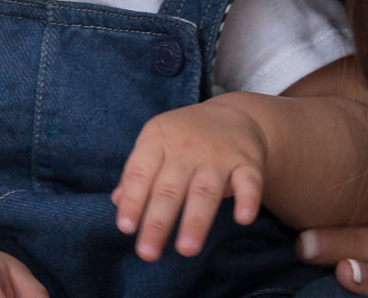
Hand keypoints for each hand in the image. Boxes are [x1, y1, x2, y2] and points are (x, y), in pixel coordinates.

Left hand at [112, 97, 266, 260]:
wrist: (233, 114)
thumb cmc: (184, 138)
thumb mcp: (155, 145)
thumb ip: (138, 174)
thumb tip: (118, 202)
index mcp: (157, 140)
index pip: (141, 173)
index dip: (133, 200)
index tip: (126, 228)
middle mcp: (185, 147)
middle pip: (169, 189)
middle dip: (158, 222)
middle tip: (148, 253)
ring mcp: (217, 155)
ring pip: (204, 191)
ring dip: (195, 221)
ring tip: (186, 250)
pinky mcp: (247, 162)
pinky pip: (248, 182)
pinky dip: (247, 199)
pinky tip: (243, 219)